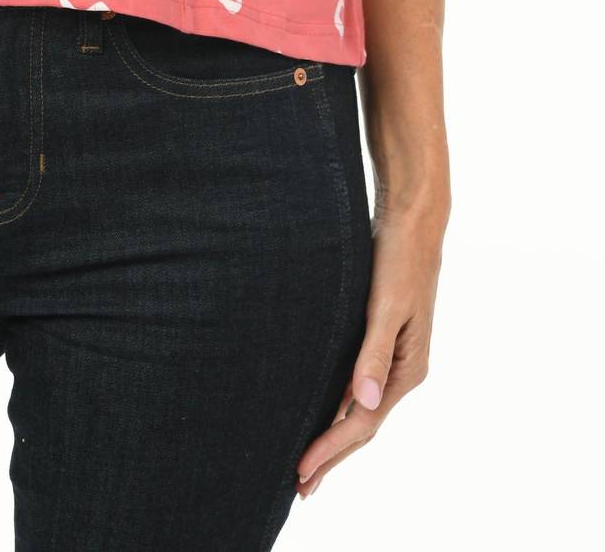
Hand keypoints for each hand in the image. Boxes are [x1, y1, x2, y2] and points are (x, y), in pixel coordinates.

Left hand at [296, 200, 446, 497]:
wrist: (410, 222)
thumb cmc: (398, 259)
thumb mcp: (386, 305)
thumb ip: (373, 353)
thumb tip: (364, 404)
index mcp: (406, 370)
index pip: (363, 424)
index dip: (331, 450)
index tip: (301, 471)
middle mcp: (401, 371)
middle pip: (363, 427)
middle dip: (332, 457)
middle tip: (299, 488)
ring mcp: (392, 358)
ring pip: (360, 410)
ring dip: (335, 438)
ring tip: (309, 464)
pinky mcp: (380, 341)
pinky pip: (358, 387)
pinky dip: (339, 408)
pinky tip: (324, 414)